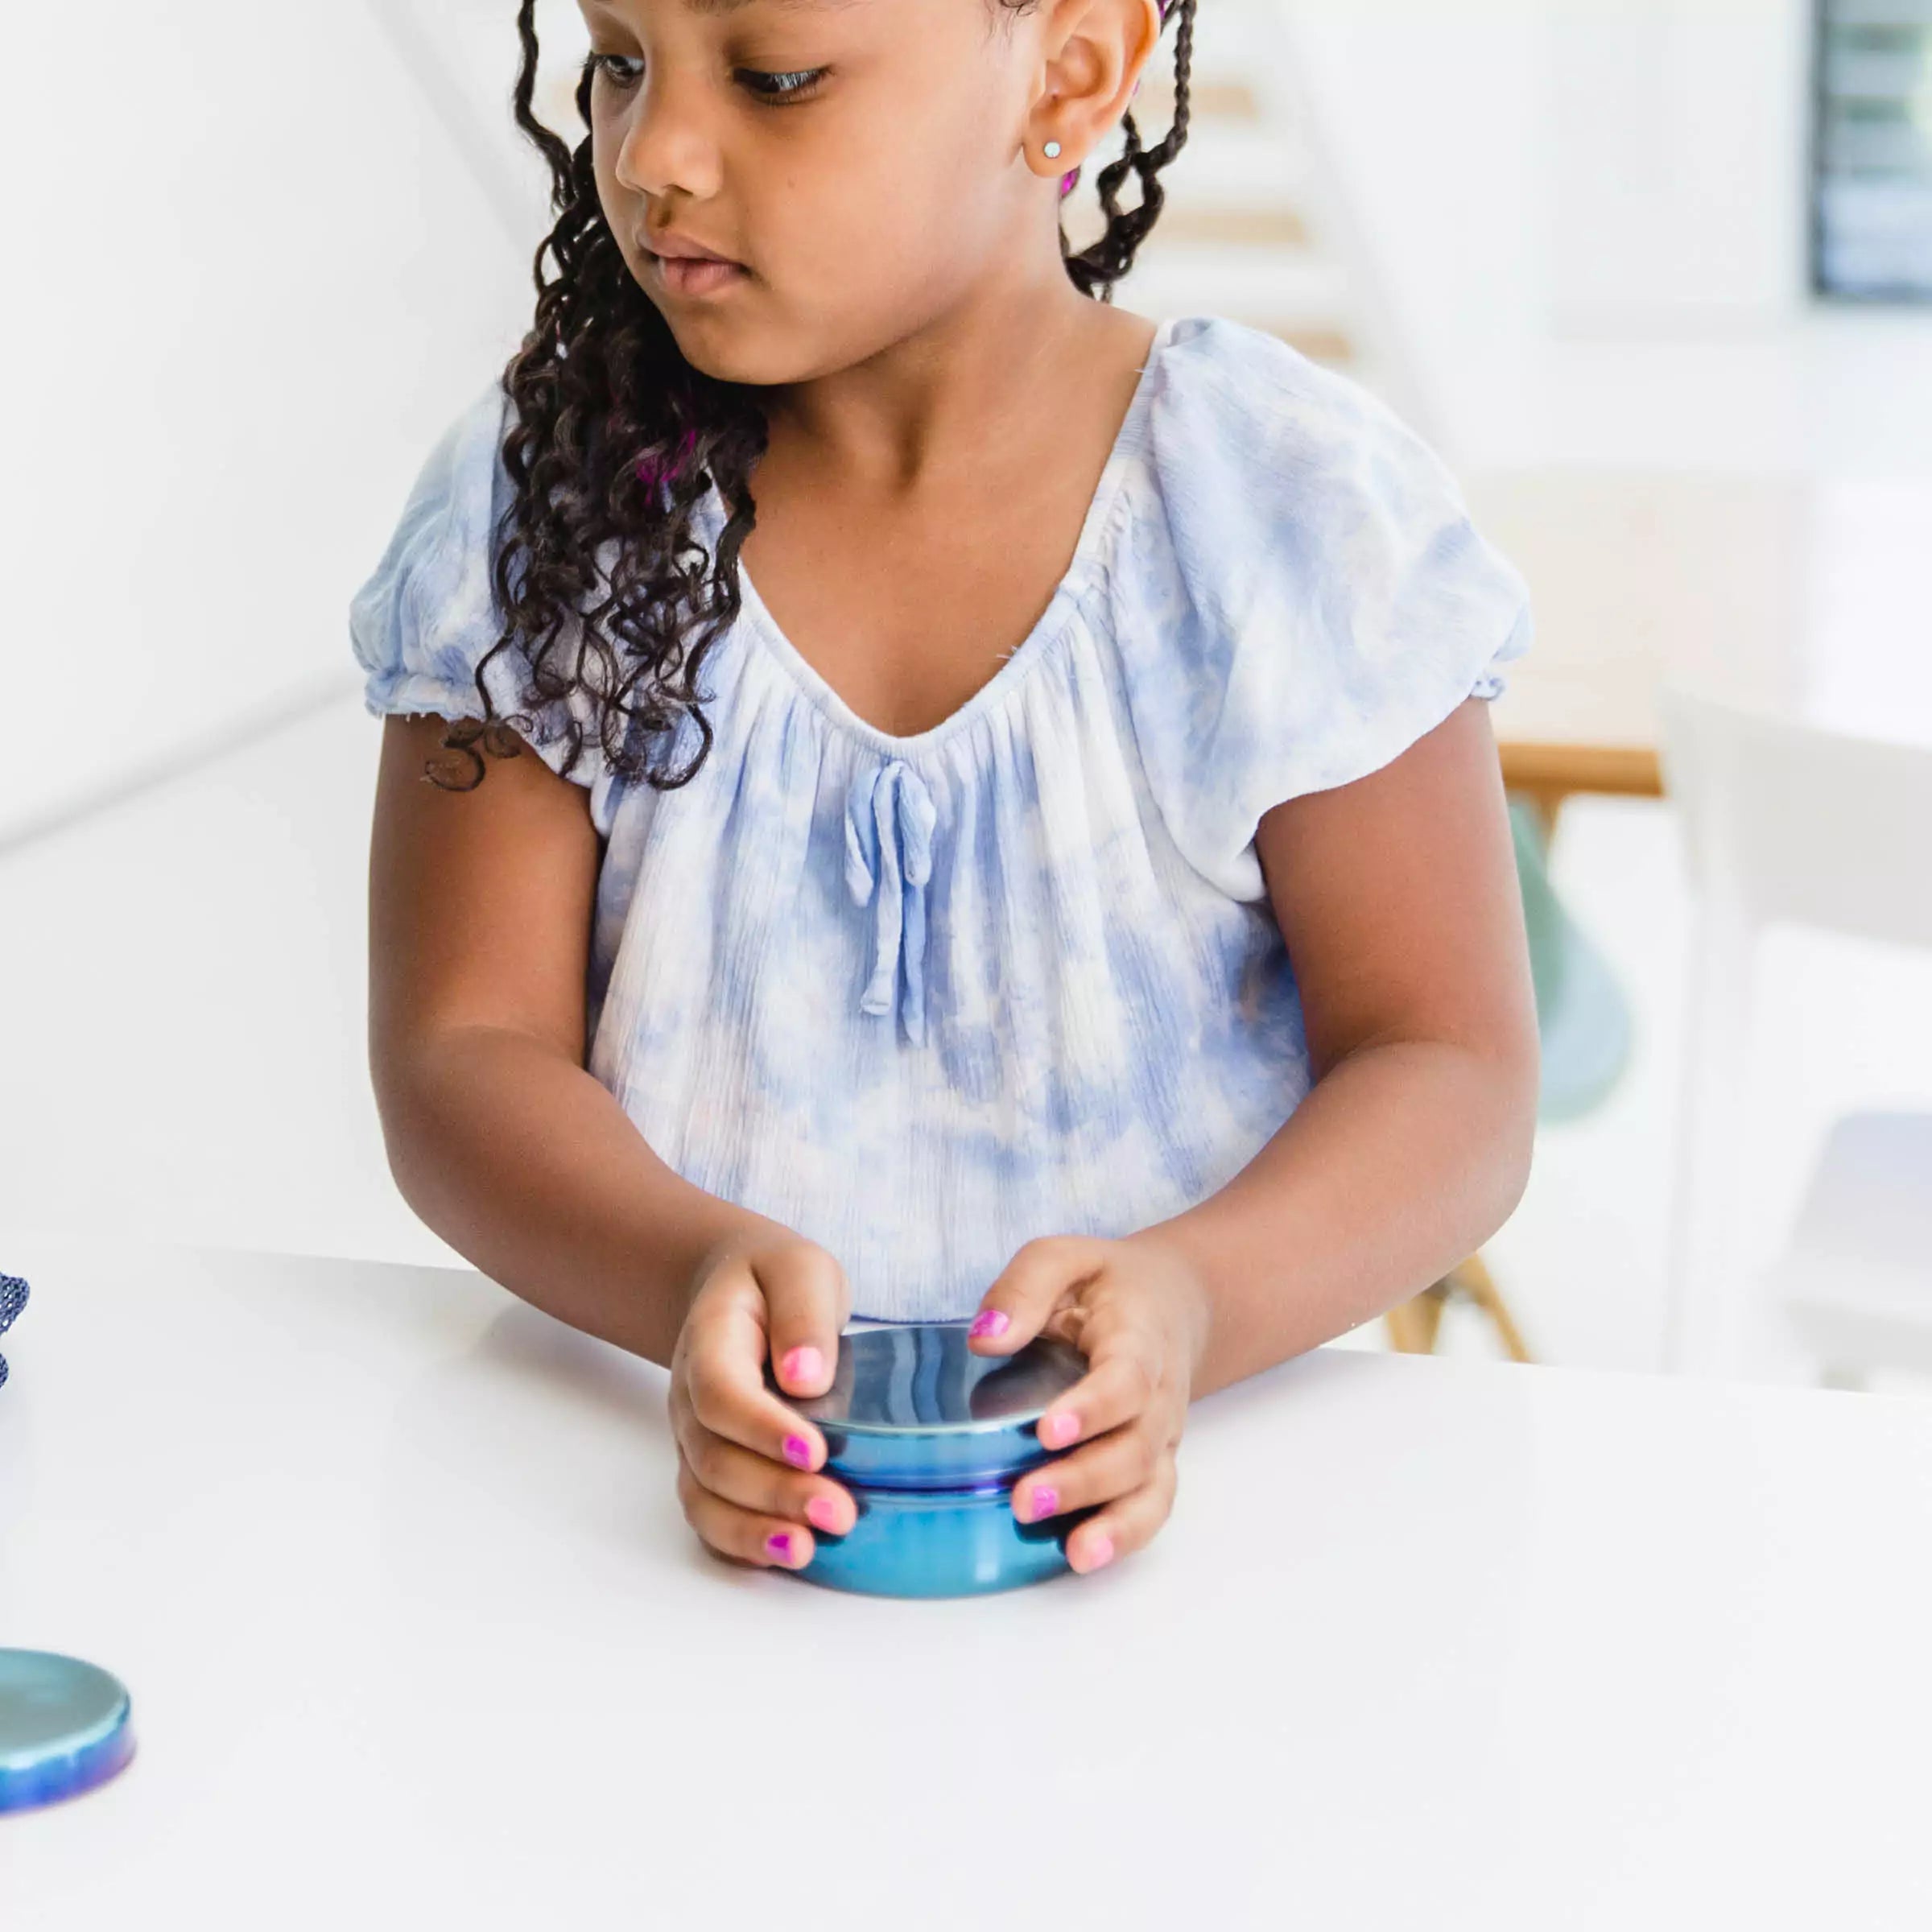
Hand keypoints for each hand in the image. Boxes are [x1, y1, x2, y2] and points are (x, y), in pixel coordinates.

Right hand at [668, 1223, 859, 1572]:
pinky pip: (710, 1515)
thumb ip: (803, 1313)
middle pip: (714, 1457)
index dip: (761, 1428)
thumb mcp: (801, 1270)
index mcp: (710, 1342)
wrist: (740, 1289)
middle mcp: (691, 1398)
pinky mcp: (711, 1467)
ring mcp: (695, 1438)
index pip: (720, 1393)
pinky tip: (785, 1555)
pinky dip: (741, 1543)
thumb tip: (807, 1376)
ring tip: (808, 1549)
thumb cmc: (777, 1281)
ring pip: (706, 1496)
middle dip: (774, 1492)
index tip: (817, 1449)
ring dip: (754, 1530)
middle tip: (838, 1512)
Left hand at [967, 1232, 1211, 1574]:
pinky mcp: (1152, 1463)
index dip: (1094, 1408)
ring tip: (1072, 1551)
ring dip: (1113, 1523)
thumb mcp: (1064, 1258)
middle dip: (1084, 1480)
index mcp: (1139, 1338)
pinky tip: (1084, 1557)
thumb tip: (984, 1338)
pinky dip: (1126, 1537)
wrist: (1171, 1303)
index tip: (1047, 1430)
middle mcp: (1159, 1396)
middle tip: (1026, 1500)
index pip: (1127, 1378)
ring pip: (1150, 1488)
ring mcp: (1159, 1436)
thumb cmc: (1106, 1284)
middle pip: (1135, 1447)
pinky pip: (1151, 1507)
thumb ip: (1025, 1287)